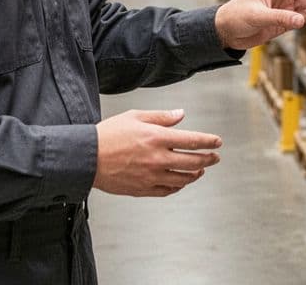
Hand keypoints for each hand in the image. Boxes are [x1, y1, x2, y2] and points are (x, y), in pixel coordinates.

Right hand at [93, 109, 220, 197]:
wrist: (87, 157)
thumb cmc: (109, 134)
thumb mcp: (135, 117)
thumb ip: (161, 117)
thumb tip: (181, 115)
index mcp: (157, 137)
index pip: (192, 140)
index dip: (209, 141)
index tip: (218, 141)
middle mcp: (158, 158)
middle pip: (193, 161)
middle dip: (208, 159)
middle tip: (215, 157)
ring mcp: (152, 176)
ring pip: (183, 178)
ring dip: (196, 174)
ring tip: (201, 170)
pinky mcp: (143, 189)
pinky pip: (168, 190)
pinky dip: (178, 187)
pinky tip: (181, 182)